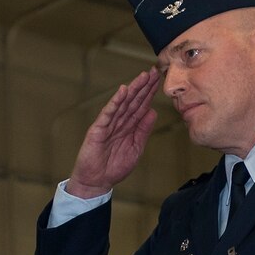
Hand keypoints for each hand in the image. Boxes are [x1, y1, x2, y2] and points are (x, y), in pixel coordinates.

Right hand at [67, 69, 160, 198]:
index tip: (158, 80)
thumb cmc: (114, 167)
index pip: (141, 106)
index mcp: (129, 127)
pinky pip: (108, 114)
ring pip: (123, 104)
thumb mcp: (136, 148)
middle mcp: (119, 122)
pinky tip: (123, 91)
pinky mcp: (98, 130)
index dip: (149, 93)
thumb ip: (143, 130)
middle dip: (143, 86)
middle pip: (133, 101)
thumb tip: (153, 111)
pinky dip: (115, 102)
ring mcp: (108, 125)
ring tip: (142, 77)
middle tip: (153, 71)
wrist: (97, 182)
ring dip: (132, 90)